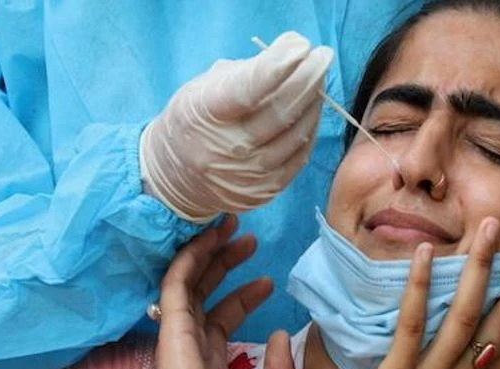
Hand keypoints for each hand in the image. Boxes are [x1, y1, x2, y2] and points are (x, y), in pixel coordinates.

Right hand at [122, 215, 296, 368]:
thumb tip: (282, 334)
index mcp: (209, 368)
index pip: (222, 321)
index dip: (244, 297)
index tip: (268, 281)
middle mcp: (190, 347)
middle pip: (206, 295)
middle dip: (226, 265)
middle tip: (248, 240)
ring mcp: (179, 336)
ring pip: (190, 282)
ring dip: (208, 251)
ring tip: (230, 225)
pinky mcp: (172, 327)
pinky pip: (178, 283)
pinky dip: (191, 257)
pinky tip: (208, 236)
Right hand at [140, 31, 333, 221]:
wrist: (178, 177)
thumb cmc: (197, 120)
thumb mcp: (205, 87)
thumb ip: (248, 71)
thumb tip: (293, 49)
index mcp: (205, 113)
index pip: (245, 90)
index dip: (277, 67)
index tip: (301, 46)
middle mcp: (225, 148)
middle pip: (279, 112)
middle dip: (307, 79)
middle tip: (321, 57)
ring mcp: (247, 174)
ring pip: (295, 135)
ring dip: (314, 103)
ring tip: (318, 82)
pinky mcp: (264, 191)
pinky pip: (299, 157)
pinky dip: (310, 130)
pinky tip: (311, 111)